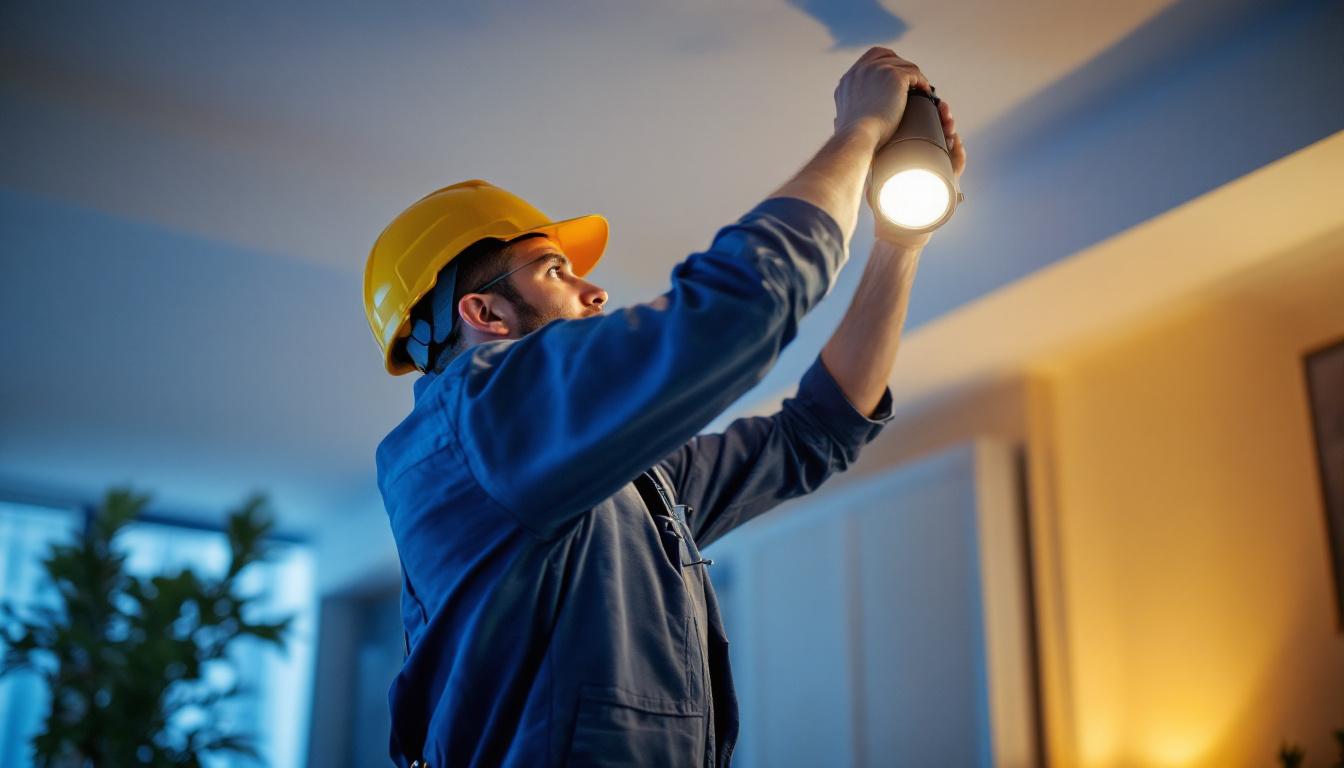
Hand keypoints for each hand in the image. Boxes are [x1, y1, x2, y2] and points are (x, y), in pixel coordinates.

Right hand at [833, 47, 930, 148]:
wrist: (858, 137)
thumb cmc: (852, 139)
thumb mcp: (840, 121)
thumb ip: (841, 116)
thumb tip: (837, 122)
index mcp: (848, 80)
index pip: (869, 60)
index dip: (884, 64)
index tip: (894, 77)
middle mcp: (861, 70)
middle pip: (887, 55)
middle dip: (900, 65)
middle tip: (911, 82)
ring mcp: (877, 70)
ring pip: (903, 64)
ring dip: (913, 75)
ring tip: (921, 89)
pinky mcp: (894, 76)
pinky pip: (914, 73)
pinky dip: (922, 82)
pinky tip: (926, 92)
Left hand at [869, 97, 967, 248]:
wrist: (897, 232)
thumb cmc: (885, 209)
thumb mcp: (876, 183)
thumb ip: (869, 170)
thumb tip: (856, 152)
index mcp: (912, 156)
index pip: (923, 130)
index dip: (926, 116)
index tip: (925, 103)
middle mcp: (927, 161)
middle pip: (939, 134)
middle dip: (943, 118)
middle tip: (942, 107)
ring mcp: (938, 171)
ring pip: (950, 147)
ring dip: (952, 131)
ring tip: (949, 121)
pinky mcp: (947, 184)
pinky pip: (956, 167)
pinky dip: (958, 154)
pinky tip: (956, 143)